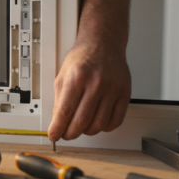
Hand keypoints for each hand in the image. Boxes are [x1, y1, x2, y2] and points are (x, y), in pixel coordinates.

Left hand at [48, 0, 132, 141]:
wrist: (103, 43)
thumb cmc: (83, 57)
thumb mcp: (63, 74)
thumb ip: (60, 97)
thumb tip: (57, 121)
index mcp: (77, 77)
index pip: (65, 110)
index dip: (58, 127)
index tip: (54, 135)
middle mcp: (96, 83)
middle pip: (82, 120)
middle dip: (71, 132)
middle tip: (66, 134)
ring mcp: (112, 89)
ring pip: (99, 124)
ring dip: (87, 131)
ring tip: (81, 127)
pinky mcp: (124, 93)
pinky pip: (116, 120)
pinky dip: (105, 127)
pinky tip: (98, 123)